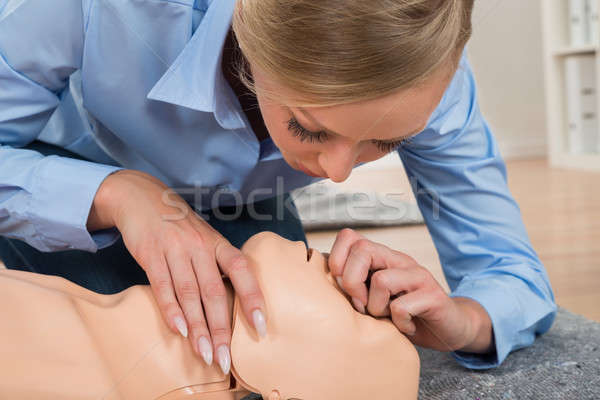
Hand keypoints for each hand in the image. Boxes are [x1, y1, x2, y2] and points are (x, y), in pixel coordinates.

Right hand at [88, 170, 267, 372]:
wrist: (141, 197)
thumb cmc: (179, 225)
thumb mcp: (204, 238)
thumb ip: (216, 266)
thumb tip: (233, 302)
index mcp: (217, 243)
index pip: (242, 271)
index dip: (253, 298)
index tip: (260, 327)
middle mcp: (199, 246)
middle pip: (214, 292)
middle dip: (221, 329)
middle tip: (226, 359)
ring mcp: (175, 249)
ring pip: (190, 294)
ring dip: (198, 328)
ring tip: (205, 354)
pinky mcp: (150, 254)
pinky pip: (163, 286)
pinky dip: (171, 310)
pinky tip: (179, 330)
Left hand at [328, 228, 492, 352]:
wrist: (450, 328)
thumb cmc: (405, 314)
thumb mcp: (373, 298)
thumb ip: (353, 286)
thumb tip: (319, 281)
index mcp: (382, 257)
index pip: (349, 237)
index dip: (337, 259)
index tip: (342, 287)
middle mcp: (400, 260)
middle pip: (363, 249)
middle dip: (352, 282)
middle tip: (361, 305)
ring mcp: (418, 275)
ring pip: (381, 280)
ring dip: (376, 307)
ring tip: (386, 317)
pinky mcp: (433, 296)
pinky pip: (402, 307)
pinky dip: (399, 323)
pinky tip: (405, 327)